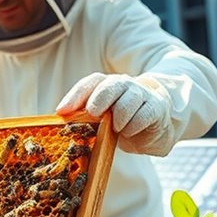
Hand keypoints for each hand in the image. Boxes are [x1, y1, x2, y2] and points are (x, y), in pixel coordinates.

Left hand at [55, 73, 169, 143]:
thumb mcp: (102, 120)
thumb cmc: (121, 123)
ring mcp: (141, 94)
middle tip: (92, 112)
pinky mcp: (156, 107)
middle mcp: (123, 85)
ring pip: (130, 98)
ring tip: (115, 128)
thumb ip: (85, 118)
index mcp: (105, 86)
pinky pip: (145, 113)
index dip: (74, 96)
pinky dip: (134, 124)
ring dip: (120, 114)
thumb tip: (61, 127)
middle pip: (111, 85)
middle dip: (99, 98)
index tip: (61, 111)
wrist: (154, 127)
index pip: (89, 84)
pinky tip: (128, 132)